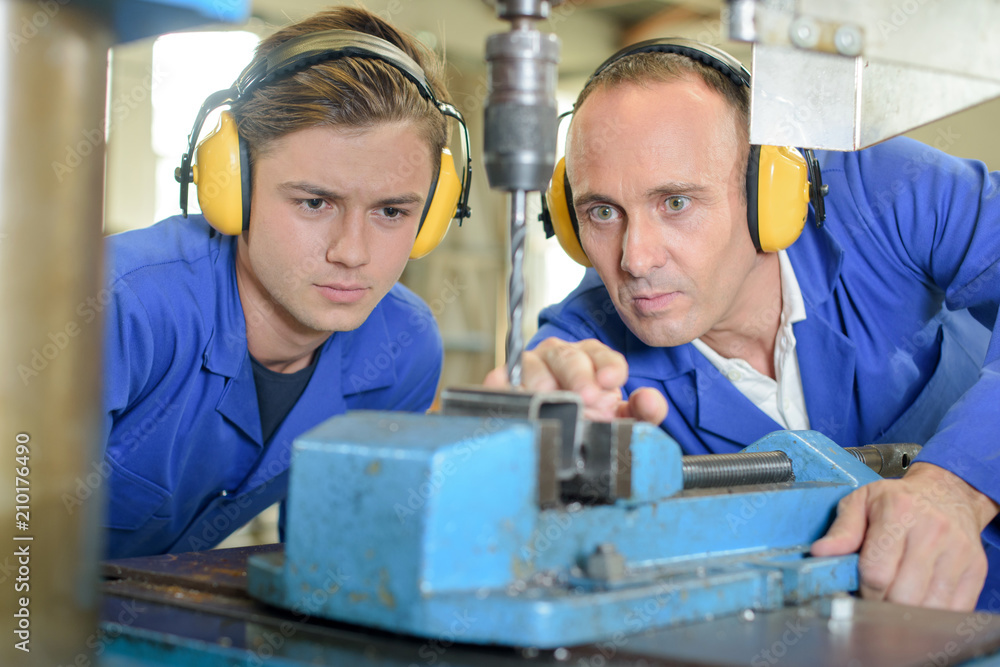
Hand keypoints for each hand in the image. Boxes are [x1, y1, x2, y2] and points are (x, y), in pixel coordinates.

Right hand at [483, 337, 667, 423]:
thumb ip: (643, 412)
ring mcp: (529, 367)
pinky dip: (508, 390)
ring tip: (554, 401)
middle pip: (567, 356)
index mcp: (590, 359)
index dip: (609, 365)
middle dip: (579, 375)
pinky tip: (521, 404)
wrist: (553, 438)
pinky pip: (501, 381)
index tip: (614, 380)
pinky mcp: (501, 381)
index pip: (600, 354)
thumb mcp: (621, 420)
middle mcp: (559, 357)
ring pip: (533, 365)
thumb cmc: (590, 421)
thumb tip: (651, 401)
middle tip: (588, 397)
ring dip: (544, 383)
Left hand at [811, 462, 998, 610]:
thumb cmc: (899, 500)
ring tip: (897, 595)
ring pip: (929, 607)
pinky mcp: (976, 569)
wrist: (947, 493)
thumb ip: (841, 530)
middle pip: (902, 595)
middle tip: (877, 594)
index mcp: (898, 512)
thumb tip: (820, 553)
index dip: (863, 588)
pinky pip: (955, 609)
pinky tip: (920, 599)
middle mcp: (932, 531)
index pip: (876, 573)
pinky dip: (933, 613)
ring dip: (908, 611)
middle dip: (883, 603)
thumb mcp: (861, 502)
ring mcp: (957, 552)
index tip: (859, 587)